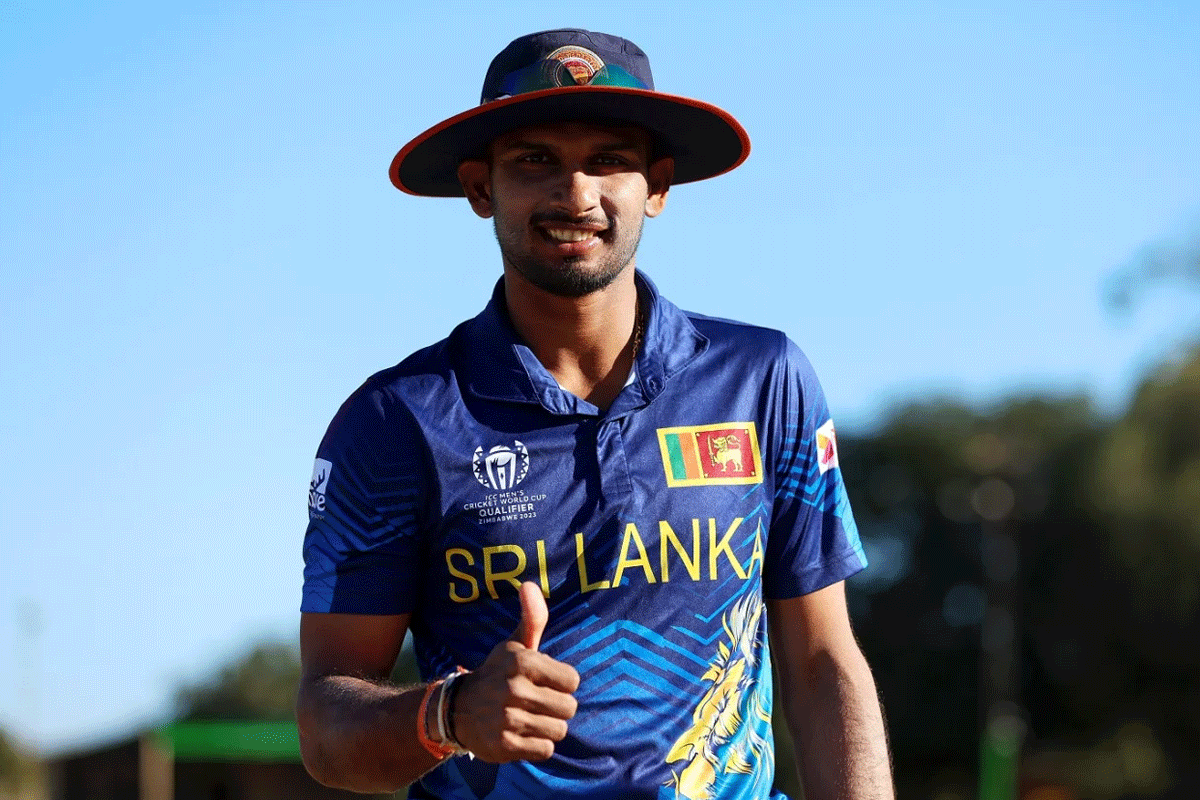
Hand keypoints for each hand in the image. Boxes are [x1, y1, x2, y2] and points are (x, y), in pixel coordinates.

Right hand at [452, 582, 579, 761]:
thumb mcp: (514, 644)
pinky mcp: (504, 746)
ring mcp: (508, 719)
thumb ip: (532, 618)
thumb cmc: (498, 674)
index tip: (545, 682)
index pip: (572, 680)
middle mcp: (514, 690)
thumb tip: (529, 584)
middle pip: (569, 708)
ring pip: (559, 730)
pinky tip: (522, 734)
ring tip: (529, 718)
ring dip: (548, 727)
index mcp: (522, 662)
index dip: (562, 683)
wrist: (457, 710)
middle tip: (537, 703)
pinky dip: (538, 745)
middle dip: (557, 707)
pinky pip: (545, 750)